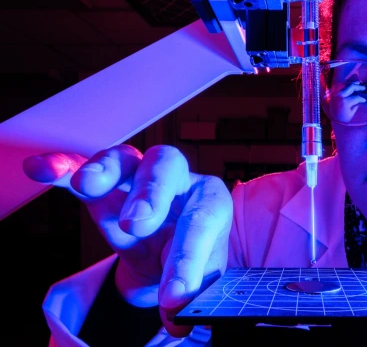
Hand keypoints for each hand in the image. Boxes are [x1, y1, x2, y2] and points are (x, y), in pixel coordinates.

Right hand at [23, 144, 232, 337]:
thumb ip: (191, 292)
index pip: (202, 222)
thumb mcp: (198, 275)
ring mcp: (139, 177)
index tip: (172, 297)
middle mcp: (178, 179)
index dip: (187, 260)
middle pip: (168, 167)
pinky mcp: (106, 184)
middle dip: (150, 193)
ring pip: (125, 160)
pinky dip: (64, 169)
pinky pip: (83, 169)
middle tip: (135, 224)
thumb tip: (176, 319)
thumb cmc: (186, 256)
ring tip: (86, 185)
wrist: (165, 252)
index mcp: (210, 200)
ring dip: (105, 170)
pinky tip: (42, 169)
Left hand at [330, 81, 366, 121]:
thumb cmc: (342, 117)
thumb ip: (355, 105)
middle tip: (364, 88)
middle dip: (359, 87)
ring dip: (352, 83)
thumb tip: (359, 100)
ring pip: (345, 84)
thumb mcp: (351, 114)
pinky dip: (345, 84)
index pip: (356, 97)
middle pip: (351, 87)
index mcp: (345, 101)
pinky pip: (340, 85)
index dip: (361, 99)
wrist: (331, 117)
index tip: (364, 100)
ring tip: (358, 83)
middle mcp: (340, 95)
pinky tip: (350, 84)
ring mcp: (335, 92)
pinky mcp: (332, 92)